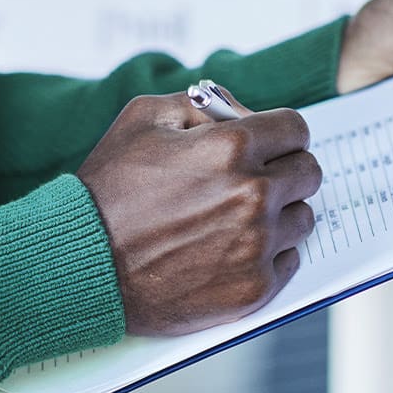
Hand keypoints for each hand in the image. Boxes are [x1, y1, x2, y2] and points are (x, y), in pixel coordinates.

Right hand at [76, 90, 320, 335]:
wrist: (84, 265)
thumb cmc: (109, 190)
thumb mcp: (143, 118)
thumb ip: (202, 103)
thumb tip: (241, 113)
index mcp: (233, 147)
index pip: (296, 129)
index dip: (280, 134)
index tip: (269, 145)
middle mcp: (253, 195)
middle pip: (308, 173)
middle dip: (286, 169)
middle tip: (255, 179)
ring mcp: (257, 245)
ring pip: (303, 218)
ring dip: (280, 214)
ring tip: (237, 219)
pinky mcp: (254, 288)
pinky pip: (290, 261)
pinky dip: (270, 255)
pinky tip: (233, 250)